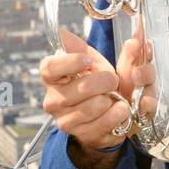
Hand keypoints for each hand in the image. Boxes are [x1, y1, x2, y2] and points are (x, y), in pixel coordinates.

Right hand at [39, 27, 155, 153]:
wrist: (105, 114)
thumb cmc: (96, 84)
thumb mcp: (92, 62)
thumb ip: (84, 47)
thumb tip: (65, 33)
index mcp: (52, 77)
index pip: (50, 67)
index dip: (70, 62)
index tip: (88, 60)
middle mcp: (53, 100)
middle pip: (81, 87)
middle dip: (106, 80)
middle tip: (113, 80)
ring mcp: (66, 120)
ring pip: (96, 105)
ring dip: (113, 98)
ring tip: (115, 96)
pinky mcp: (82, 135)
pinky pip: (105, 121)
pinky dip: (118, 113)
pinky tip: (118, 109)